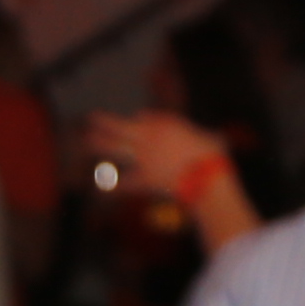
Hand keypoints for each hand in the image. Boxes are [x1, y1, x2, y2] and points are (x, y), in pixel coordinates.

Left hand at [82, 108, 236, 203]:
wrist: (206, 176)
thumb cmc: (214, 155)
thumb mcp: (212, 137)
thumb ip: (205, 136)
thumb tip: (217, 138)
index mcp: (165, 124)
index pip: (144, 116)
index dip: (141, 120)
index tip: (138, 121)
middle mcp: (148, 137)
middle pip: (119, 125)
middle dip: (104, 122)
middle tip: (92, 119)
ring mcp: (143, 158)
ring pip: (114, 148)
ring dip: (99, 144)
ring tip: (87, 142)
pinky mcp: (143, 179)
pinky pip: (124, 183)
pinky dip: (114, 186)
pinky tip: (103, 189)